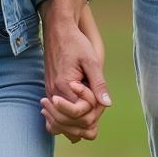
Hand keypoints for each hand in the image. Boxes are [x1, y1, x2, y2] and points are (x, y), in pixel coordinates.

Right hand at [42, 3, 108, 140]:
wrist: (58, 30)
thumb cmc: (75, 42)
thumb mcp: (91, 60)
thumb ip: (99, 83)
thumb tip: (107, 104)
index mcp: (64, 87)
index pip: (81, 114)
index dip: (94, 108)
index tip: (96, 91)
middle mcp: (53, 94)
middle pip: (71, 125)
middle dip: (88, 119)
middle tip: (96, 101)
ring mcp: (50, 95)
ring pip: (62, 126)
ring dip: (78, 123)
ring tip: (89, 111)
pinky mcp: (49, 93)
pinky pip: (56, 118)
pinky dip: (67, 122)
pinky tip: (77, 117)